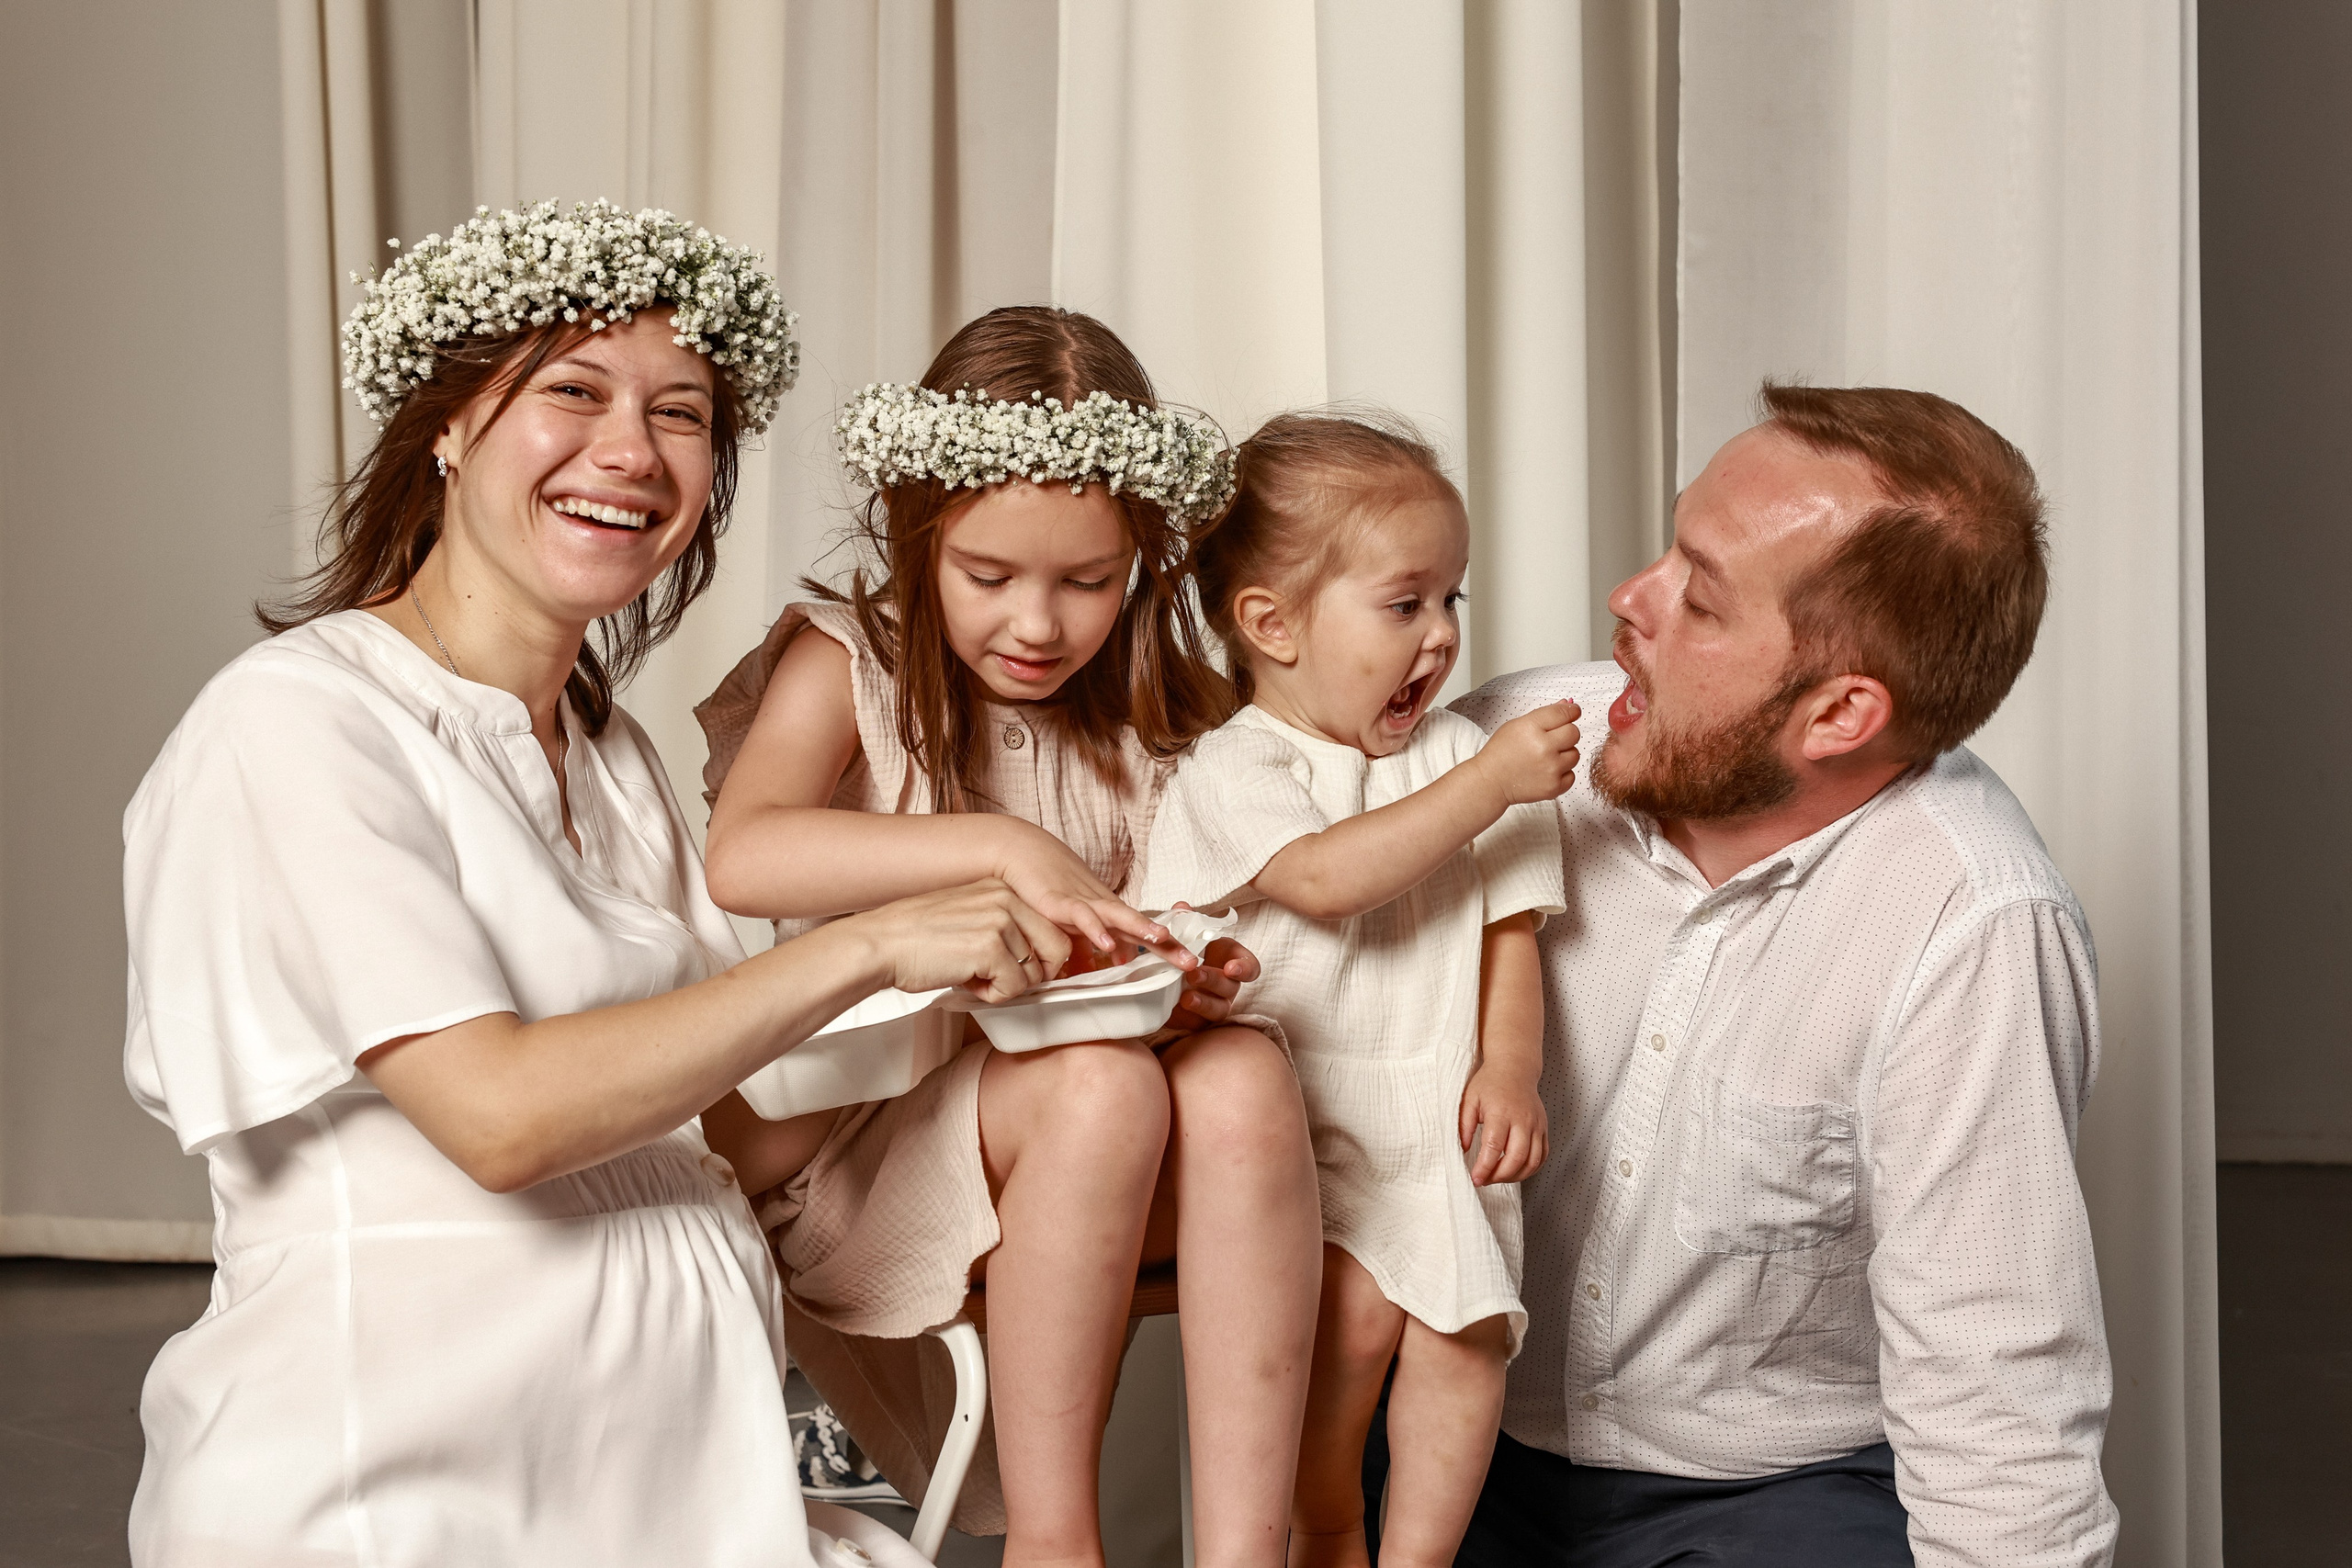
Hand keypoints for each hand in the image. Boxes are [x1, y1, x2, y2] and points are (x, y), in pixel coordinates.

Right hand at [846, 879, 1071, 1004]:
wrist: (880, 944)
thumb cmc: (917, 938)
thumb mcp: (969, 916)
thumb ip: (1004, 927)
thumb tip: (1038, 958)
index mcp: (1002, 889)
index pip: (1052, 927)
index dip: (1041, 958)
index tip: (1022, 969)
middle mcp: (1006, 899)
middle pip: (1058, 949)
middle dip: (1034, 974)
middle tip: (1001, 980)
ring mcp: (1000, 922)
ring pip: (1034, 974)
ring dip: (1007, 986)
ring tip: (973, 977)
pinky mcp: (989, 948)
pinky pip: (1014, 988)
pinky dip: (992, 996)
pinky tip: (966, 982)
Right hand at [993, 820, 1196, 970]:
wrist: (1022, 852)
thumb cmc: (1047, 887)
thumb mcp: (1074, 923)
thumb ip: (1093, 945)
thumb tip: (1114, 963)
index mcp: (1108, 912)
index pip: (1144, 932)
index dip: (1167, 947)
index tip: (1191, 962)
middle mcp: (1102, 906)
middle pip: (1140, 926)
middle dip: (1167, 945)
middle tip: (1191, 962)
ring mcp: (1084, 901)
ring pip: (1119, 916)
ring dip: (1141, 928)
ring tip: (1162, 939)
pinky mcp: (1060, 902)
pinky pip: (1082, 918)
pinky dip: (1095, 931)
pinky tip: (1107, 946)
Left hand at [1161, 905, 1259, 1033]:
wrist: (1162, 977)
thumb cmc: (1183, 953)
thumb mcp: (1183, 935)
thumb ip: (1185, 921)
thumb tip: (1181, 907)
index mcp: (1231, 961)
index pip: (1250, 967)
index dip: (1244, 968)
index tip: (1231, 967)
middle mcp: (1228, 986)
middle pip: (1230, 987)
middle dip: (1213, 981)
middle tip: (1194, 974)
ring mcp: (1215, 1005)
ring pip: (1217, 1010)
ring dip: (1203, 1003)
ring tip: (1185, 997)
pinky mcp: (1197, 1022)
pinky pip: (1195, 1024)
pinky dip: (1185, 1017)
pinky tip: (1172, 1009)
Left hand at [1459, 1062, 1548, 1185]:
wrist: (1514, 1069)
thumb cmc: (1489, 1083)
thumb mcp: (1469, 1099)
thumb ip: (1463, 1125)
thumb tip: (1461, 1150)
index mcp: (1501, 1112)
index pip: (1494, 1147)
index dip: (1484, 1168)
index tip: (1475, 1179)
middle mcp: (1523, 1120)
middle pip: (1516, 1158)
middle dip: (1499, 1176)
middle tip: (1484, 1180)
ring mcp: (1537, 1125)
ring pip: (1532, 1161)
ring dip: (1515, 1176)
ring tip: (1497, 1177)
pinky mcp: (1544, 1129)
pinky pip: (1542, 1157)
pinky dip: (1530, 1170)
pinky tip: (1515, 1171)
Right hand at [1471, 700, 1581, 806]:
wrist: (1490, 782)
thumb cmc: (1500, 753)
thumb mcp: (1516, 725)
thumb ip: (1545, 714)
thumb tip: (1568, 705)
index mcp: (1532, 728)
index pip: (1564, 713)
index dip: (1571, 711)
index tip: (1572, 713)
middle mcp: (1544, 747)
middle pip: (1574, 733)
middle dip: (1566, 734)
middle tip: (1551, 740)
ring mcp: (1551, 768)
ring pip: (1575, 754)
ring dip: (1564, 755)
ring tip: (1545, 758)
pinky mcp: (1554, 786)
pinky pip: (1572, 775)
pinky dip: (1562, 774)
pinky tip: (1546, 771)